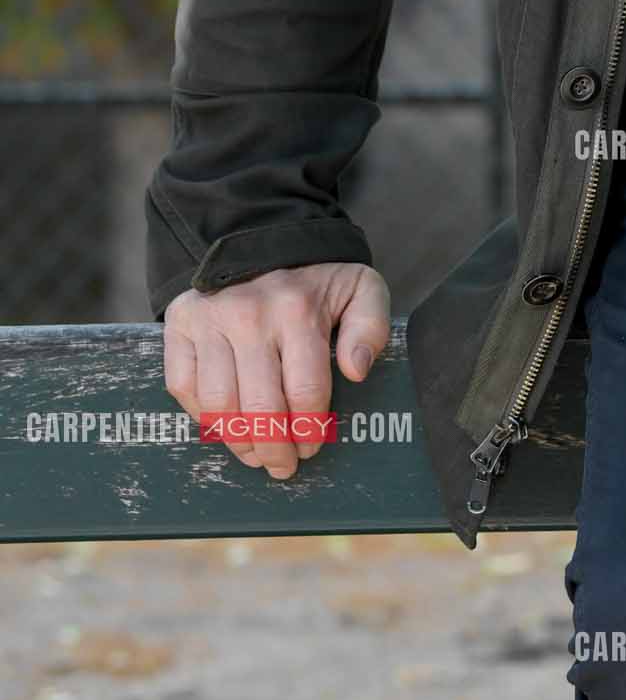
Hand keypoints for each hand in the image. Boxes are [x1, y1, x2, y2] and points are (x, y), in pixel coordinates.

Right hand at [163, 262, 390, 478]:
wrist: (261, 233)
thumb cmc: (315, 275)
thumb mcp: (359, 286)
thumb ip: (370, 325)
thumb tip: (358, 370)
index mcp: (298, 309)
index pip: (305, 391)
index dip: (310, 430)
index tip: (312, 445)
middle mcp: (250, 315)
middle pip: (260, 408)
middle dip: (274, 449)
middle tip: (282, 466)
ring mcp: (210, 320)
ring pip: (218, 404)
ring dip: (238, 441)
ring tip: (254, 453)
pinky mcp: (180, 323)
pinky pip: (183, 386)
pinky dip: (200, 415)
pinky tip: (224, 423)